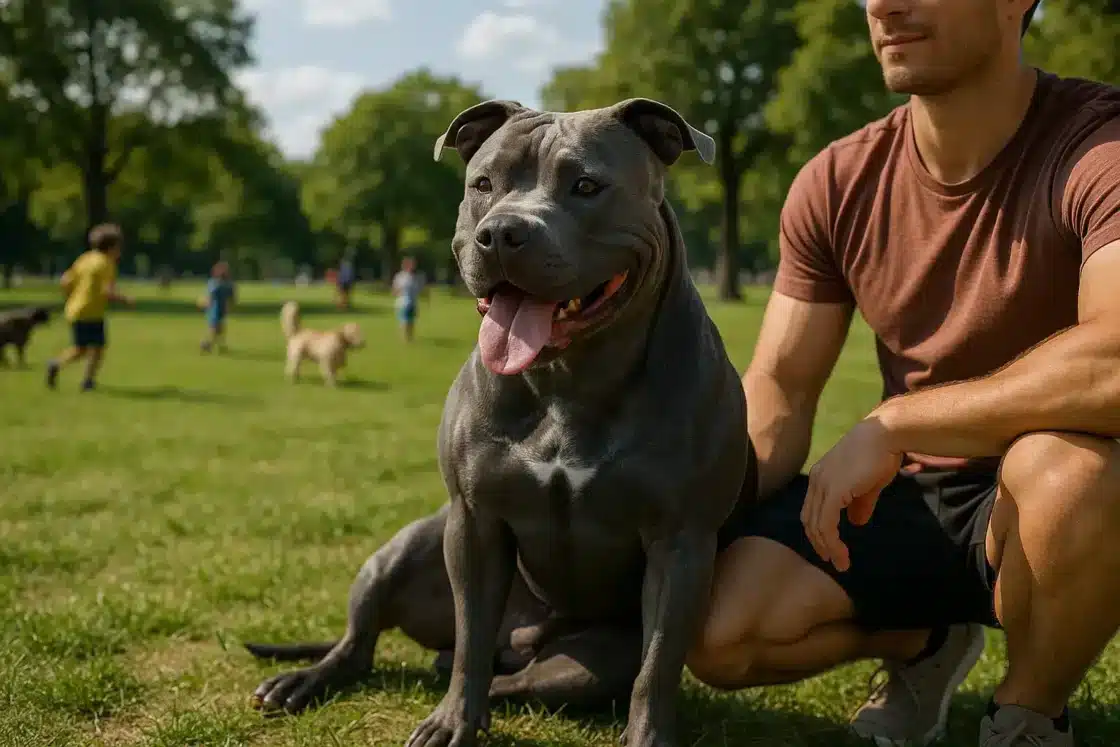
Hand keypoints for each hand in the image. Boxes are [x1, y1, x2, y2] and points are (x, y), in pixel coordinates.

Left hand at [801, 417, 902, 571]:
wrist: (885, 435)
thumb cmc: (880, 454)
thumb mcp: (868, 484)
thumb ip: (860, 503)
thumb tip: (857, 523)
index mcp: (821, 476)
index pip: (812, 508)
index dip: (818, 529)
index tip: (829, 547)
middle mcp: (816, 480)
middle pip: (809, 519)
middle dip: (819, 542)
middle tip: (833, 560)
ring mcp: (822, 485)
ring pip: (817, 525)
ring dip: (827, 547)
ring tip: (841, 563)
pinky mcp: (833, 491)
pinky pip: (826, 524)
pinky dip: (832, 542)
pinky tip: (842, 554)